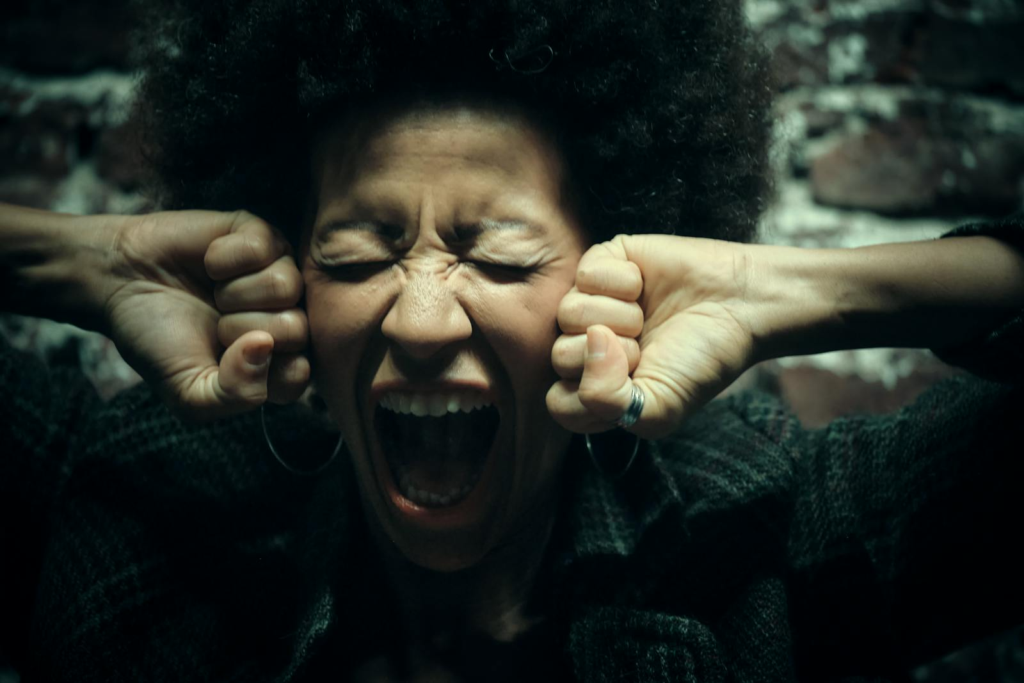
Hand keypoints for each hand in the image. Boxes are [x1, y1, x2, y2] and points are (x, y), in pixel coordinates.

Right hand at [103, 210, 308, 420]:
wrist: (119, 282)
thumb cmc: (158, 339)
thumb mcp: (189, 393)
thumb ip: (236, 394)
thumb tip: (265, 347)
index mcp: (277, 361)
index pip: (298, 375)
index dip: (257, 371)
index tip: (224, 359)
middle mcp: (287, 316)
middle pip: (296, 329)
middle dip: (241, 329)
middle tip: (214, 322)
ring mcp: (279, 275)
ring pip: (286, 287)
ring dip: (234, 293)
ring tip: (214, 292)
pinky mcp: (264, 237)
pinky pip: (265, 248)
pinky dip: (224, 259)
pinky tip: (210, 264)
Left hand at [547, 235, 760, 439]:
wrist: (741, 305)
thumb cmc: (702, 359)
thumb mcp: (659, 407)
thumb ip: (607, 402)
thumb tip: (587, 342)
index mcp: (599, 386)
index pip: (560, 403)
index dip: (595, 393)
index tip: (635, 380)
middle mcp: (589, 346)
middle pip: (560, 357)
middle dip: (611, 354)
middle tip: (647, 346)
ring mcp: (592, 304)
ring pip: (568, 313)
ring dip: (619, 316)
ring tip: (646, 316)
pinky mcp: (602, 264)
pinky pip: (584, 274)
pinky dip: (621, 281)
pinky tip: (643, 285)